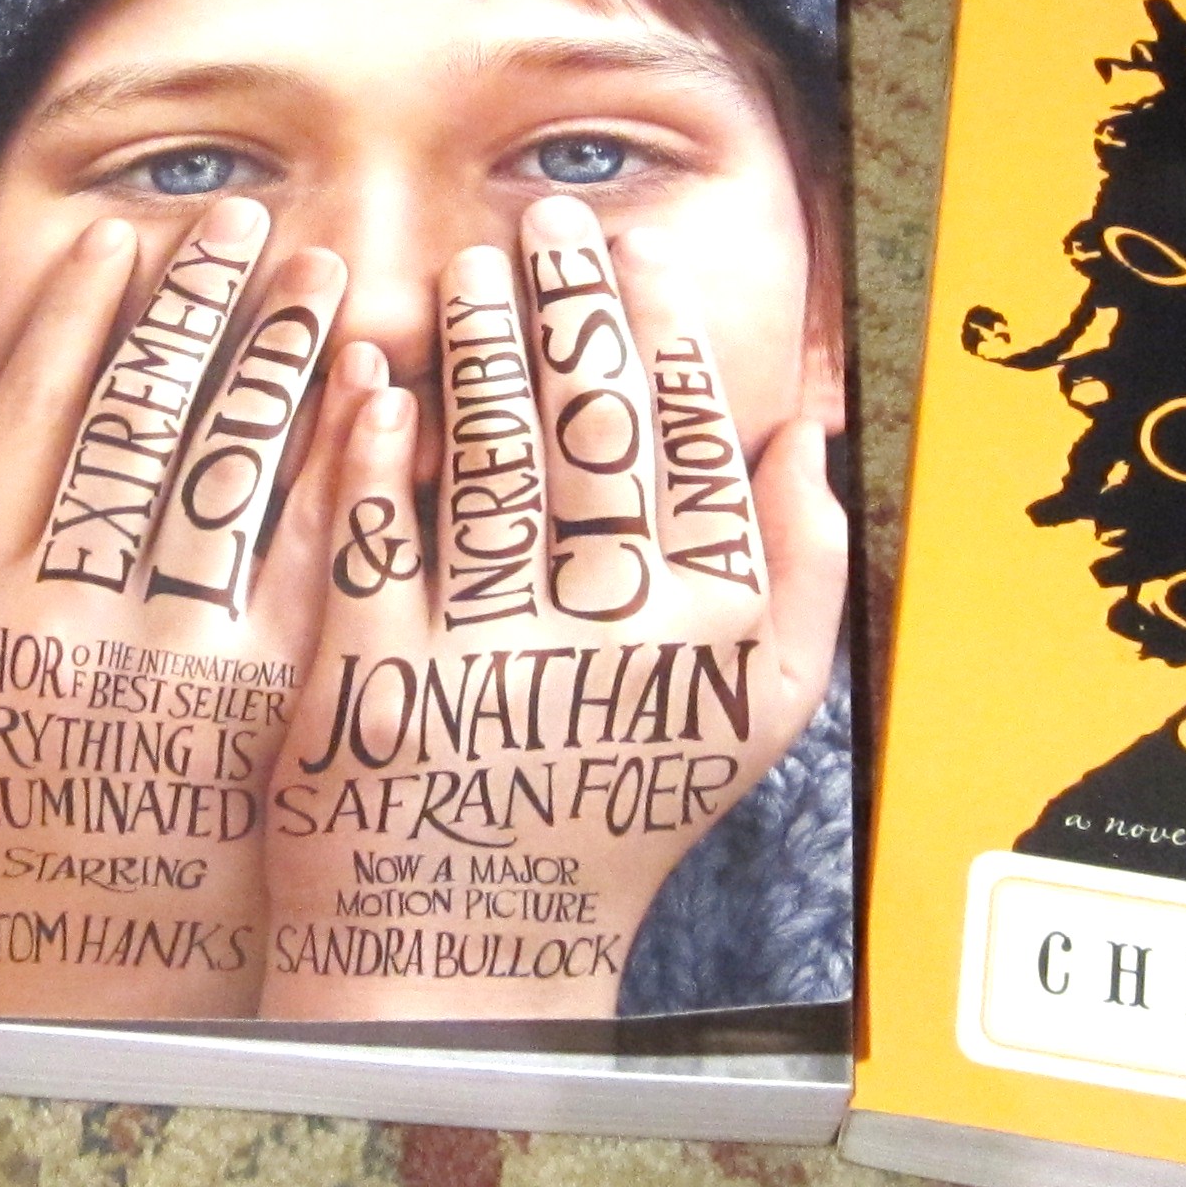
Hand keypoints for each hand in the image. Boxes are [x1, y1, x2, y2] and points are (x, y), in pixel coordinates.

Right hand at [0, 196, 349, 1018]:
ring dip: (279, 353)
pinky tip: (374, 387)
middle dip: (191, 302)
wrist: (121, 936)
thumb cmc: (11, 782)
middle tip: (240, 221)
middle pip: (134, 416)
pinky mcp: (276, 695)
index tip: (123, 238)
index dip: (76, 311)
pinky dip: (349, 455)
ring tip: (318, 274)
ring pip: (230, 463)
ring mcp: (175, 658)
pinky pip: (321, 544)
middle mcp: (63, 618)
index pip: (29, 409)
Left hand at [261, 194, 848, 1018]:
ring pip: (493, 456)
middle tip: (546, 226)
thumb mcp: (752, 719)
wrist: (472, 960)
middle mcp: (619, 643)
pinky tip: (376, 374)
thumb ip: (807, 576)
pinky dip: (378, 441)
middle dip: (575, 305)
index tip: (639, 264)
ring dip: (481, 346)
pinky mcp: (375, 684)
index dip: (670, 340)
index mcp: (717, 639)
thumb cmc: (606, 815)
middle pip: (601, 427)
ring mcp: (493, 658)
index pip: (703, 448)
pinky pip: (378, 526)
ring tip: (469, 276)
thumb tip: (810, 423)